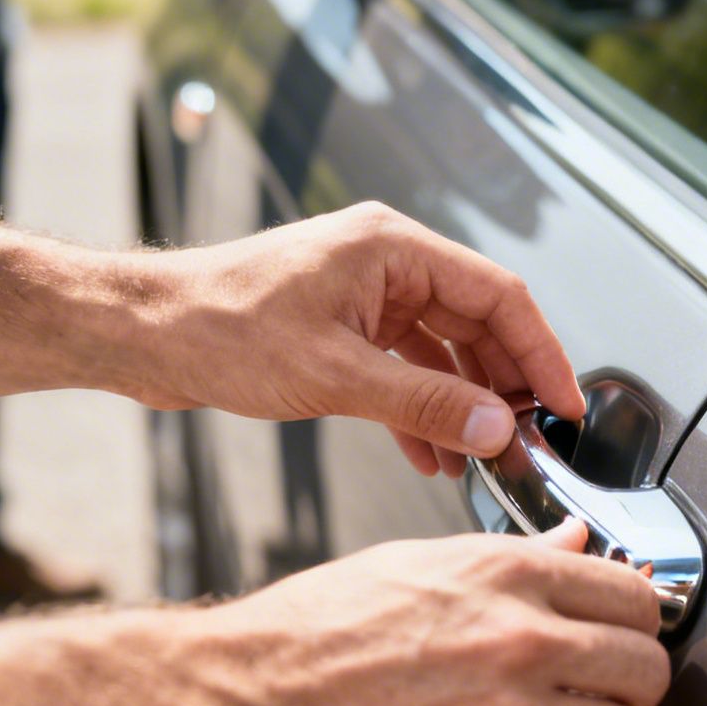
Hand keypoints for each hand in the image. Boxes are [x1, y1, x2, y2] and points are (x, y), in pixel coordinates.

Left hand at [137, 202, 587, 474]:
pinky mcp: (342, 328)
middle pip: (478, 323)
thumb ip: (425, 405)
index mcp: (393, 248)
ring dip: (465, 405)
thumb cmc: (217, 329)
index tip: (566, 404)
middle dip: (506, 385)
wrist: (140, 335)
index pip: (499, 295)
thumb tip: (496, 429)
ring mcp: (364, 296)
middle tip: (532, 438)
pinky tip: (433, 456)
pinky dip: (424, 410)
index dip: (542, 352)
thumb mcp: (335, 376)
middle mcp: (386, 263)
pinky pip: (405, 369)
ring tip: (485, 457)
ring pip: (444, 351)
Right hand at [191, 520, 669, 705]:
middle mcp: (522, 639)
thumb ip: (516, 558)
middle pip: (646, 668)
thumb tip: (576, 544)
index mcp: (509, 573)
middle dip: (629, 682)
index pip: (636, 595)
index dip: (635, 619)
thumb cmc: (315, 630)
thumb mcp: (422, 561)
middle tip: (600, 688)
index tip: (622, 633)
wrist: (244, 702)